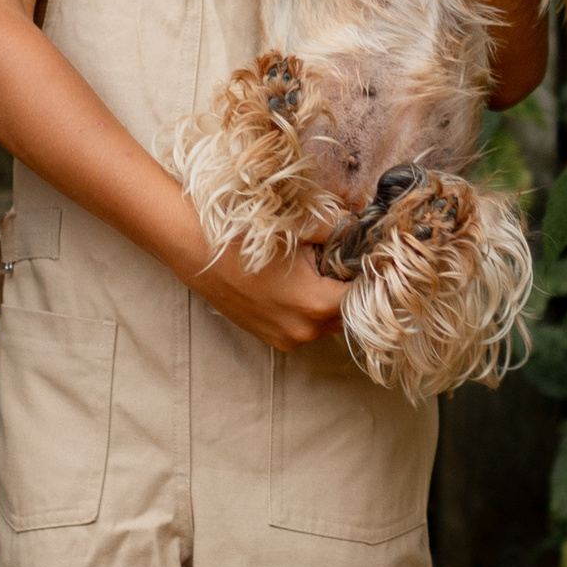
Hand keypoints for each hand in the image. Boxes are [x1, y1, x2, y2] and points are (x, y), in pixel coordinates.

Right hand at [186, 234, 353, 351]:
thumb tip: (361, 227)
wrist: (197, 252)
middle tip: (341, 263)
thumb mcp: (298, 229)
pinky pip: (304, 328)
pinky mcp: (272, 339)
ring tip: (315, 273)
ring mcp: (286, 339)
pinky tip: (294, 286)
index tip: (369, 261)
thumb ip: (337, 229)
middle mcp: (305, 330)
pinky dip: (307, 311)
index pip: (363, 297)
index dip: (369, 278)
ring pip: (326, 324)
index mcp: (317, 304)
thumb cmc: (246, 238)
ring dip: (328, 303)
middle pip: (347, 313)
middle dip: (348, 290)